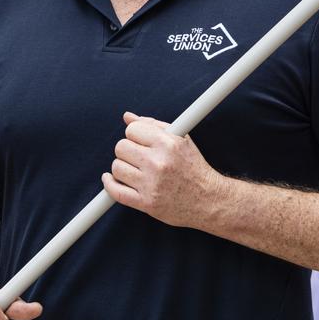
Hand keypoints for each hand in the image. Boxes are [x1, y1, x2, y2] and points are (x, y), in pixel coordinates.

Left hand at [102, 112, 224, 227]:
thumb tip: (128, 117)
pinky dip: (109, 184)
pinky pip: (115, 191)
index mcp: (168, 144)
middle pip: (121, 147)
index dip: (134, 134)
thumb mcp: (181, 140)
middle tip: (137, 156)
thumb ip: (153, 125)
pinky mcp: (146, 202)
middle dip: (127, 150)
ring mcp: (151, 184)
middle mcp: (159, 163)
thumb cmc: (194, 167)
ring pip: (117, 168)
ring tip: (134, 170)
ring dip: (122, 168)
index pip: (132, 129)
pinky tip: (112, 179)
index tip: (139, 141)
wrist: (208, 199)